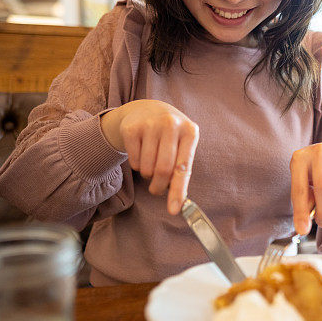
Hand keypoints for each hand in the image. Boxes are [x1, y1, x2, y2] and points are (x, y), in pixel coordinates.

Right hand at [101, 99, 198, 214]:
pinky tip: (141, 154)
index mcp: (190, 131)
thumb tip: (179, 203)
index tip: (174, 210)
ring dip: (147, 175)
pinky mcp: (131, 127)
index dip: (178, 191)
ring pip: (147, 168)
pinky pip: (134, 162)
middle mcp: (171, 125)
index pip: (183, 168)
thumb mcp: (182, 145)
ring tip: (151, 164)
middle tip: (156, 190)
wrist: (148, 109)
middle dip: (158, 187)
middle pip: (163, 170)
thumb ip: (182, 170)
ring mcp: (150, 124)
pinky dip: (137, 166)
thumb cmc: (170, 135)